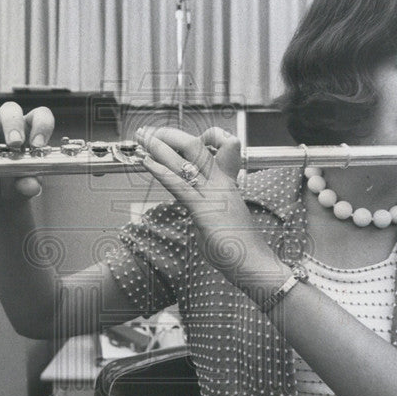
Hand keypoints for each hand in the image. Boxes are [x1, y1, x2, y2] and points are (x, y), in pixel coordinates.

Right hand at [0, 101, 54, 200]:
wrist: (0, 196)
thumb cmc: (16, 182)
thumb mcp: (25, 186)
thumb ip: (30, 184)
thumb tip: (31, 185)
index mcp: (28, 132)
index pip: (40, 116)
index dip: (42, 126)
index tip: (38, 144)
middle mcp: (7, 127)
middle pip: (9, 111)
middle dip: (12, 125)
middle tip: (14, 144)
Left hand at [136, 125, 277, 285]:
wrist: (254, 263)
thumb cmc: (240, 248)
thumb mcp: (223, 222)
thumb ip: (209, 214)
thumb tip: (198, 219)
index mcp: (227, 183)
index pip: (207, 153)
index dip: (188, 144)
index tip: (169, 141)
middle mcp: (221, 183)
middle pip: (195, 148)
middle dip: (168, 137)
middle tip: (149, 132)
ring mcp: (214, 194)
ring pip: (185, 160)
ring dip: (159, 147)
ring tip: (142, 137)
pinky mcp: (205, 209)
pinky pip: (179, 185)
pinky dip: (160, 171)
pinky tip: (147, 161)